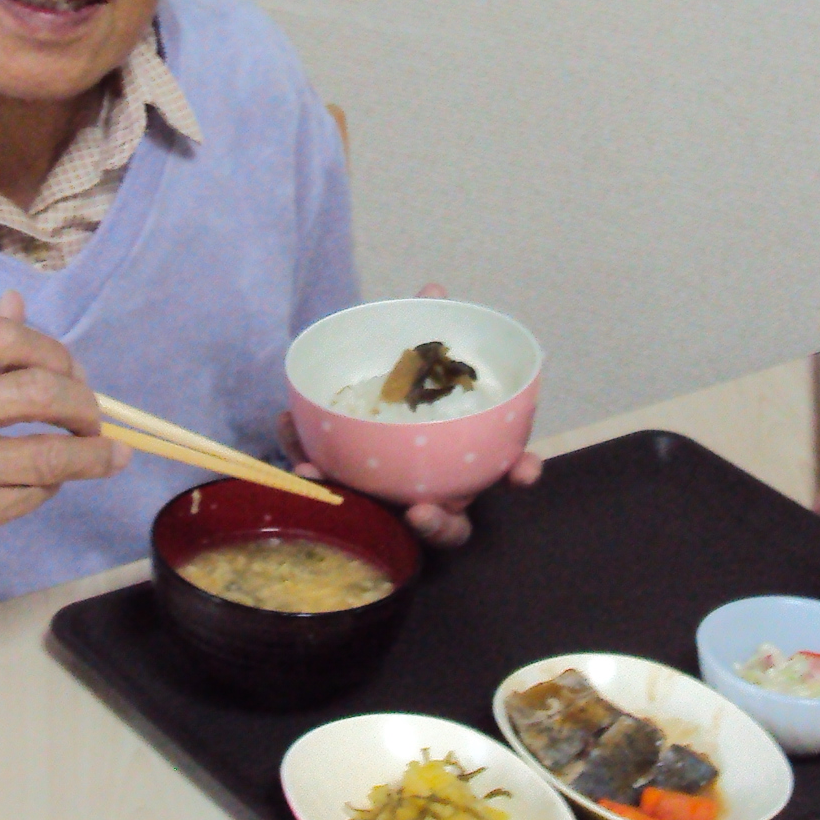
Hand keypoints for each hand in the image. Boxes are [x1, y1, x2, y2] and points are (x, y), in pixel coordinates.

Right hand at [0, 291, 127, 648]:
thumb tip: (17, 304)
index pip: (4, 339)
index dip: (52, 351)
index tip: (66, 369)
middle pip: (39, 392)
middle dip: (84, 401)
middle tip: (93, 414)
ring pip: (48, 454)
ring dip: (91, 453)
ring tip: (106, 451)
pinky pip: (26, 496)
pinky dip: (49, 485)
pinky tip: (51, 481)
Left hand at [276, 282, 542, 549]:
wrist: (349, 419)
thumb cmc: (397, 397)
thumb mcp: (410, 364)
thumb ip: (423, 335)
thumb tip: (434, 288)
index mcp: (464, 459)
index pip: (504, 473)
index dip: (521, 472)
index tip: (525, 471)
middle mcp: (434, 493)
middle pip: (448, 524)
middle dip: (439, 525)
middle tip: (420, 512)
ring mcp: (389, 509)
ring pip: (381, 531)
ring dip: (353, 517)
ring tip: (344, 491)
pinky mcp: (341, 507)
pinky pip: (325, 497)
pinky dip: (307, 467)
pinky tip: (294, 442)